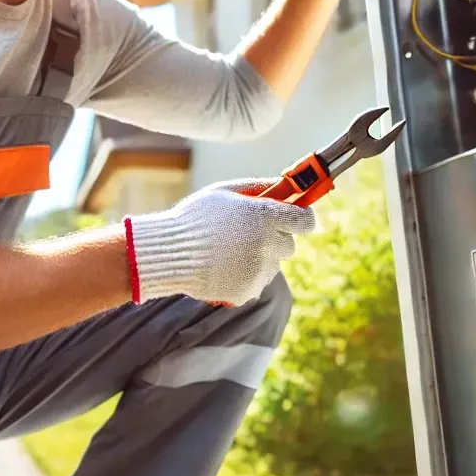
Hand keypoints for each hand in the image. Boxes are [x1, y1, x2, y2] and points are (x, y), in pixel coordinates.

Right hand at [124, 179, 314, 305]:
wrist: (170, 253)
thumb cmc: (195, 217)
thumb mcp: (226, 192)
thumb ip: (260, 187)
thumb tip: (285, 185)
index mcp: (265, 215)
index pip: (306, 220)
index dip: (301, 218)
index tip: (294, 219)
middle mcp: (268, 243)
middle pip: (290, 244)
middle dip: (275, 238)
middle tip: (247, 234)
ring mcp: (259, 270)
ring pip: (273, 264)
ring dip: (259, 258)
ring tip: (228, 252)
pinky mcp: (249, 290)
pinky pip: (257, 281)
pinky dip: (246, 276)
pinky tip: (223, 267)